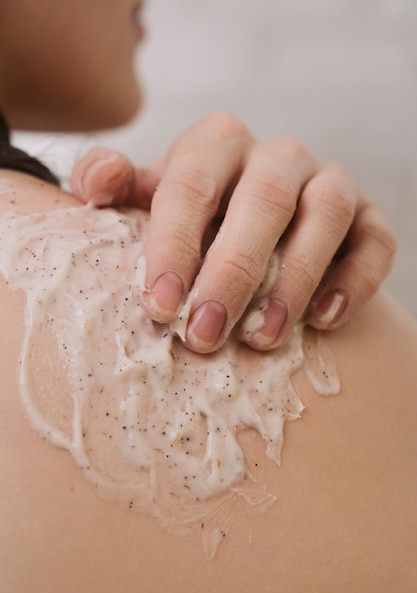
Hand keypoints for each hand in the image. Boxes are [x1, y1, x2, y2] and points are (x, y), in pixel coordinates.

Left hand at [71, 112, 395, 352]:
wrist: (247, 231)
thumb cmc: (190, 222)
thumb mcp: (145, 201)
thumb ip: (114, 186)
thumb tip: (95, 184)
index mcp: (216, 142)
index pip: (192, 183)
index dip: (174, 244)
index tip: (159, 307)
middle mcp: (276, 156)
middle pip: (263, 199)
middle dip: (233, 272)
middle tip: (206, 336)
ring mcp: (326, 182)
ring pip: (325, 213)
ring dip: (294, 280)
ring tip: (262, 337)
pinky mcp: (366, 218)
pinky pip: (376, 240)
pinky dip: (356, 279)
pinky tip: (325, 320)